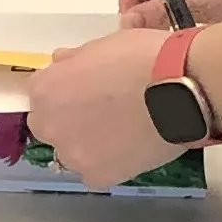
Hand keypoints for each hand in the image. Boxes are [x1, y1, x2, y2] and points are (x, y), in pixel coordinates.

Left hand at [25, 25, 180, 189]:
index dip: (64, 91)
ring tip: (122, 131)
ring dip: (88, 144)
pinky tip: (131, 148)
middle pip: (49, 125)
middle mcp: (50, 125)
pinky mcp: (98, 176)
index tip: (84, 91)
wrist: (180, 89)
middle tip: (102, 112)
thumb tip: (61, 62)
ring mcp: (73, 154)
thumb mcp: (103, 44)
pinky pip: (95, 172)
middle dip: (69, 119)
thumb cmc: (144, 58)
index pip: (40, 94)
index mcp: (46, 89)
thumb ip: (74, 60)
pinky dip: (109, 163)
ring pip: (72, 152)